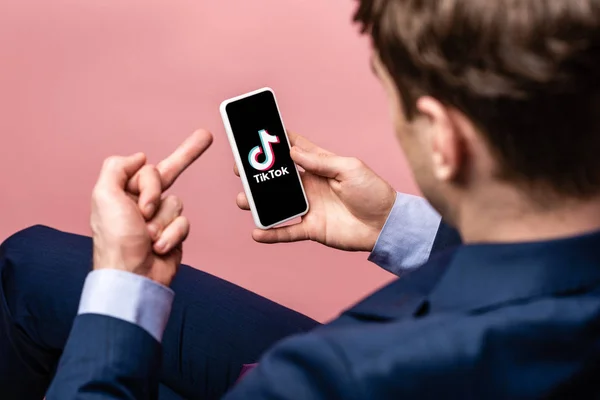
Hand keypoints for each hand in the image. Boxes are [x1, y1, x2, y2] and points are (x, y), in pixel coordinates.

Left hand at [91, 130, 212, 285]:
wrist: (133, 277)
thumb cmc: (116, 241)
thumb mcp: (104, 196)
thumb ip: (117, 168)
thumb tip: (139, 156)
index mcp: (123, 192)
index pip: (146, 169)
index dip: (148, 181)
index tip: (144, 190)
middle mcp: (141, 202)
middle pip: (168, 174)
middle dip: (187, 154)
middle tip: (205, 136)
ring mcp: (159, 218)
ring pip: (176, 202)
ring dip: (163, 221)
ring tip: (147, 237)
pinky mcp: (174, 234)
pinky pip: (184, 222)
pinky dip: (172, 234)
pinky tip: (159, 247)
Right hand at [235, 131, 395, 251]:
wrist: (387, 224)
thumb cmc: (373, 191)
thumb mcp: (349, 168)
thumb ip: (320, 161)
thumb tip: (293, 151)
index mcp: (320, 166)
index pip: (294, 150)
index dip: (277, 142)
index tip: (257, 133)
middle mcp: (310, 186)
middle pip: (278, 178)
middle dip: (259, 174)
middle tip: (241, 168)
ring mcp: (309, 207)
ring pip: (277, 204)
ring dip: (259, 203)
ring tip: (243, 200)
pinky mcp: (312, 228)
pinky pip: (287, 231)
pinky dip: (272, 233)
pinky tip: (256, 232)